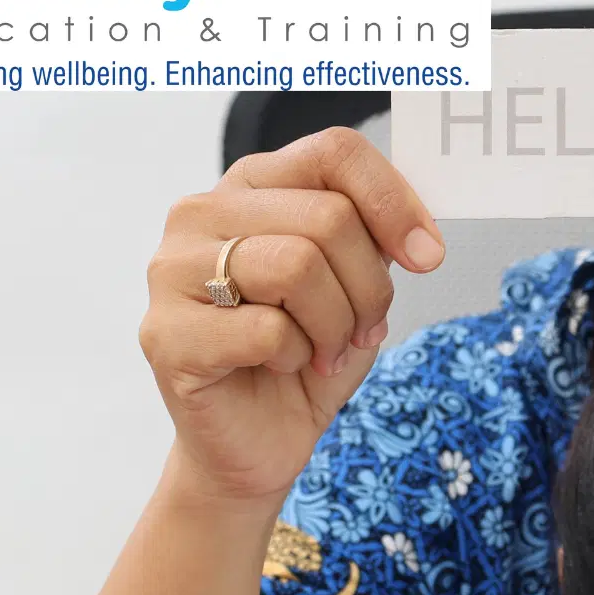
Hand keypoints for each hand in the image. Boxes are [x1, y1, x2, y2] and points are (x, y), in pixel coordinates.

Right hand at [138, 127, 444, 504]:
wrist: (258, 442)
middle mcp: (200, 213)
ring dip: (337, 324)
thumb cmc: (306, 355)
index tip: (427, 256)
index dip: (394, 201)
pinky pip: (267, 329)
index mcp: (250, 185)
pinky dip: (298, 356)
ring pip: (298, 266)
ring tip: (327, 351)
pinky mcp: (165, 334)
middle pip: (327, 217)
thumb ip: (372, 237)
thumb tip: (415, 231)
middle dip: (370, 286)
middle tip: (365, 328)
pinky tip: (284, 368)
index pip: (333, 152)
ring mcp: (171, 271)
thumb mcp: (355, 285)